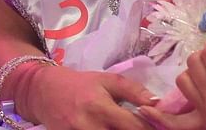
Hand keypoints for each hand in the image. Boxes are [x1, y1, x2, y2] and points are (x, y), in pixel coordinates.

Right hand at [18, 64, 155, 129]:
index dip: (149, 128)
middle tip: (148, 129)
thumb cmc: (82, 84)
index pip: (132, 125)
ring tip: (128, 128)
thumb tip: (157, 102)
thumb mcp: (108, 80)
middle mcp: (87, 126)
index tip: (160, 125)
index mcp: (100, 107)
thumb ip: (134, 90)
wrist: (44, 92)